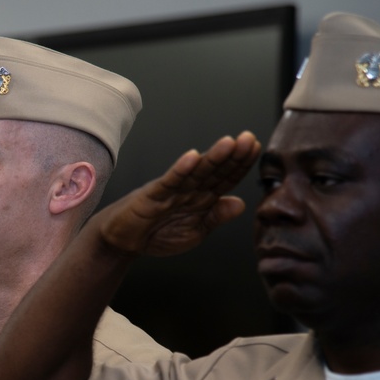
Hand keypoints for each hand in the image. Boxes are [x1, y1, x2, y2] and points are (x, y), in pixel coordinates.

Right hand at [98, 131, 259, 256]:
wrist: (123, 241)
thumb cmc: (156, 234)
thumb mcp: (194, 232)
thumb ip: (215, 217)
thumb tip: (240, 203)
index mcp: (202, 198)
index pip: (225, 178)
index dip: (241, 164)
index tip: (256, 147)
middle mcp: (189, 190)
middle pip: (214, 170)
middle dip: (233, 155)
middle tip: (248, 139)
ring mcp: (171, 190)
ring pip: (196, 172)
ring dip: (212, 157)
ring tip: (229, 143)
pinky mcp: (153, 195)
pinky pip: (169, 181)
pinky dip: (181, 170)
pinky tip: (192, 158)